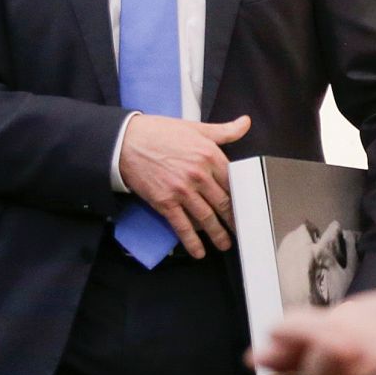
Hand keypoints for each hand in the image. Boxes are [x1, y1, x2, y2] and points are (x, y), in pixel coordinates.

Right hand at [118, 113, 249, 259]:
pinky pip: (182, 226)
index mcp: (209, 156)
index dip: (243, 197)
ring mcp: (182, 190)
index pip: (234, 182)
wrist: (125, 141)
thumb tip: (245, 123)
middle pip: (224, 203)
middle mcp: (199, 175)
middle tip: (242, 231)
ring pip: (206, 218)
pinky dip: (192, 242)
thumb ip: (224, 130)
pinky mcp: (165, 202)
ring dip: (218, 234)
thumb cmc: (159, 133)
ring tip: (226, 244)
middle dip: (235, 220)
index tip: (249, 208)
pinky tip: (199, 251)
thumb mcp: (196, 128)